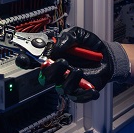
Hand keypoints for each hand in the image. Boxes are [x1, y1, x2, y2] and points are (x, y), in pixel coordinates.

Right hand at [15, 26, 130, 101]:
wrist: (107, 55)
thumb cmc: (89, 45)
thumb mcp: (78, 34)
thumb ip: (66, 38)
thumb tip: (56, 47)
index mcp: (52, 57)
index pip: (33, 61)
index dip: (26, 61)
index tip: (25, 59)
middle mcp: (57, 71)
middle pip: (45, 77)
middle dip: (52, 71)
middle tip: (63, 62)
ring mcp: (67, 82)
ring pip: (61, 88)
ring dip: (69, 80)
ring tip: (80, 70)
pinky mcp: (80, 91)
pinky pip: (78, 97)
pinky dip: (85, 95)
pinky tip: (92, 89)